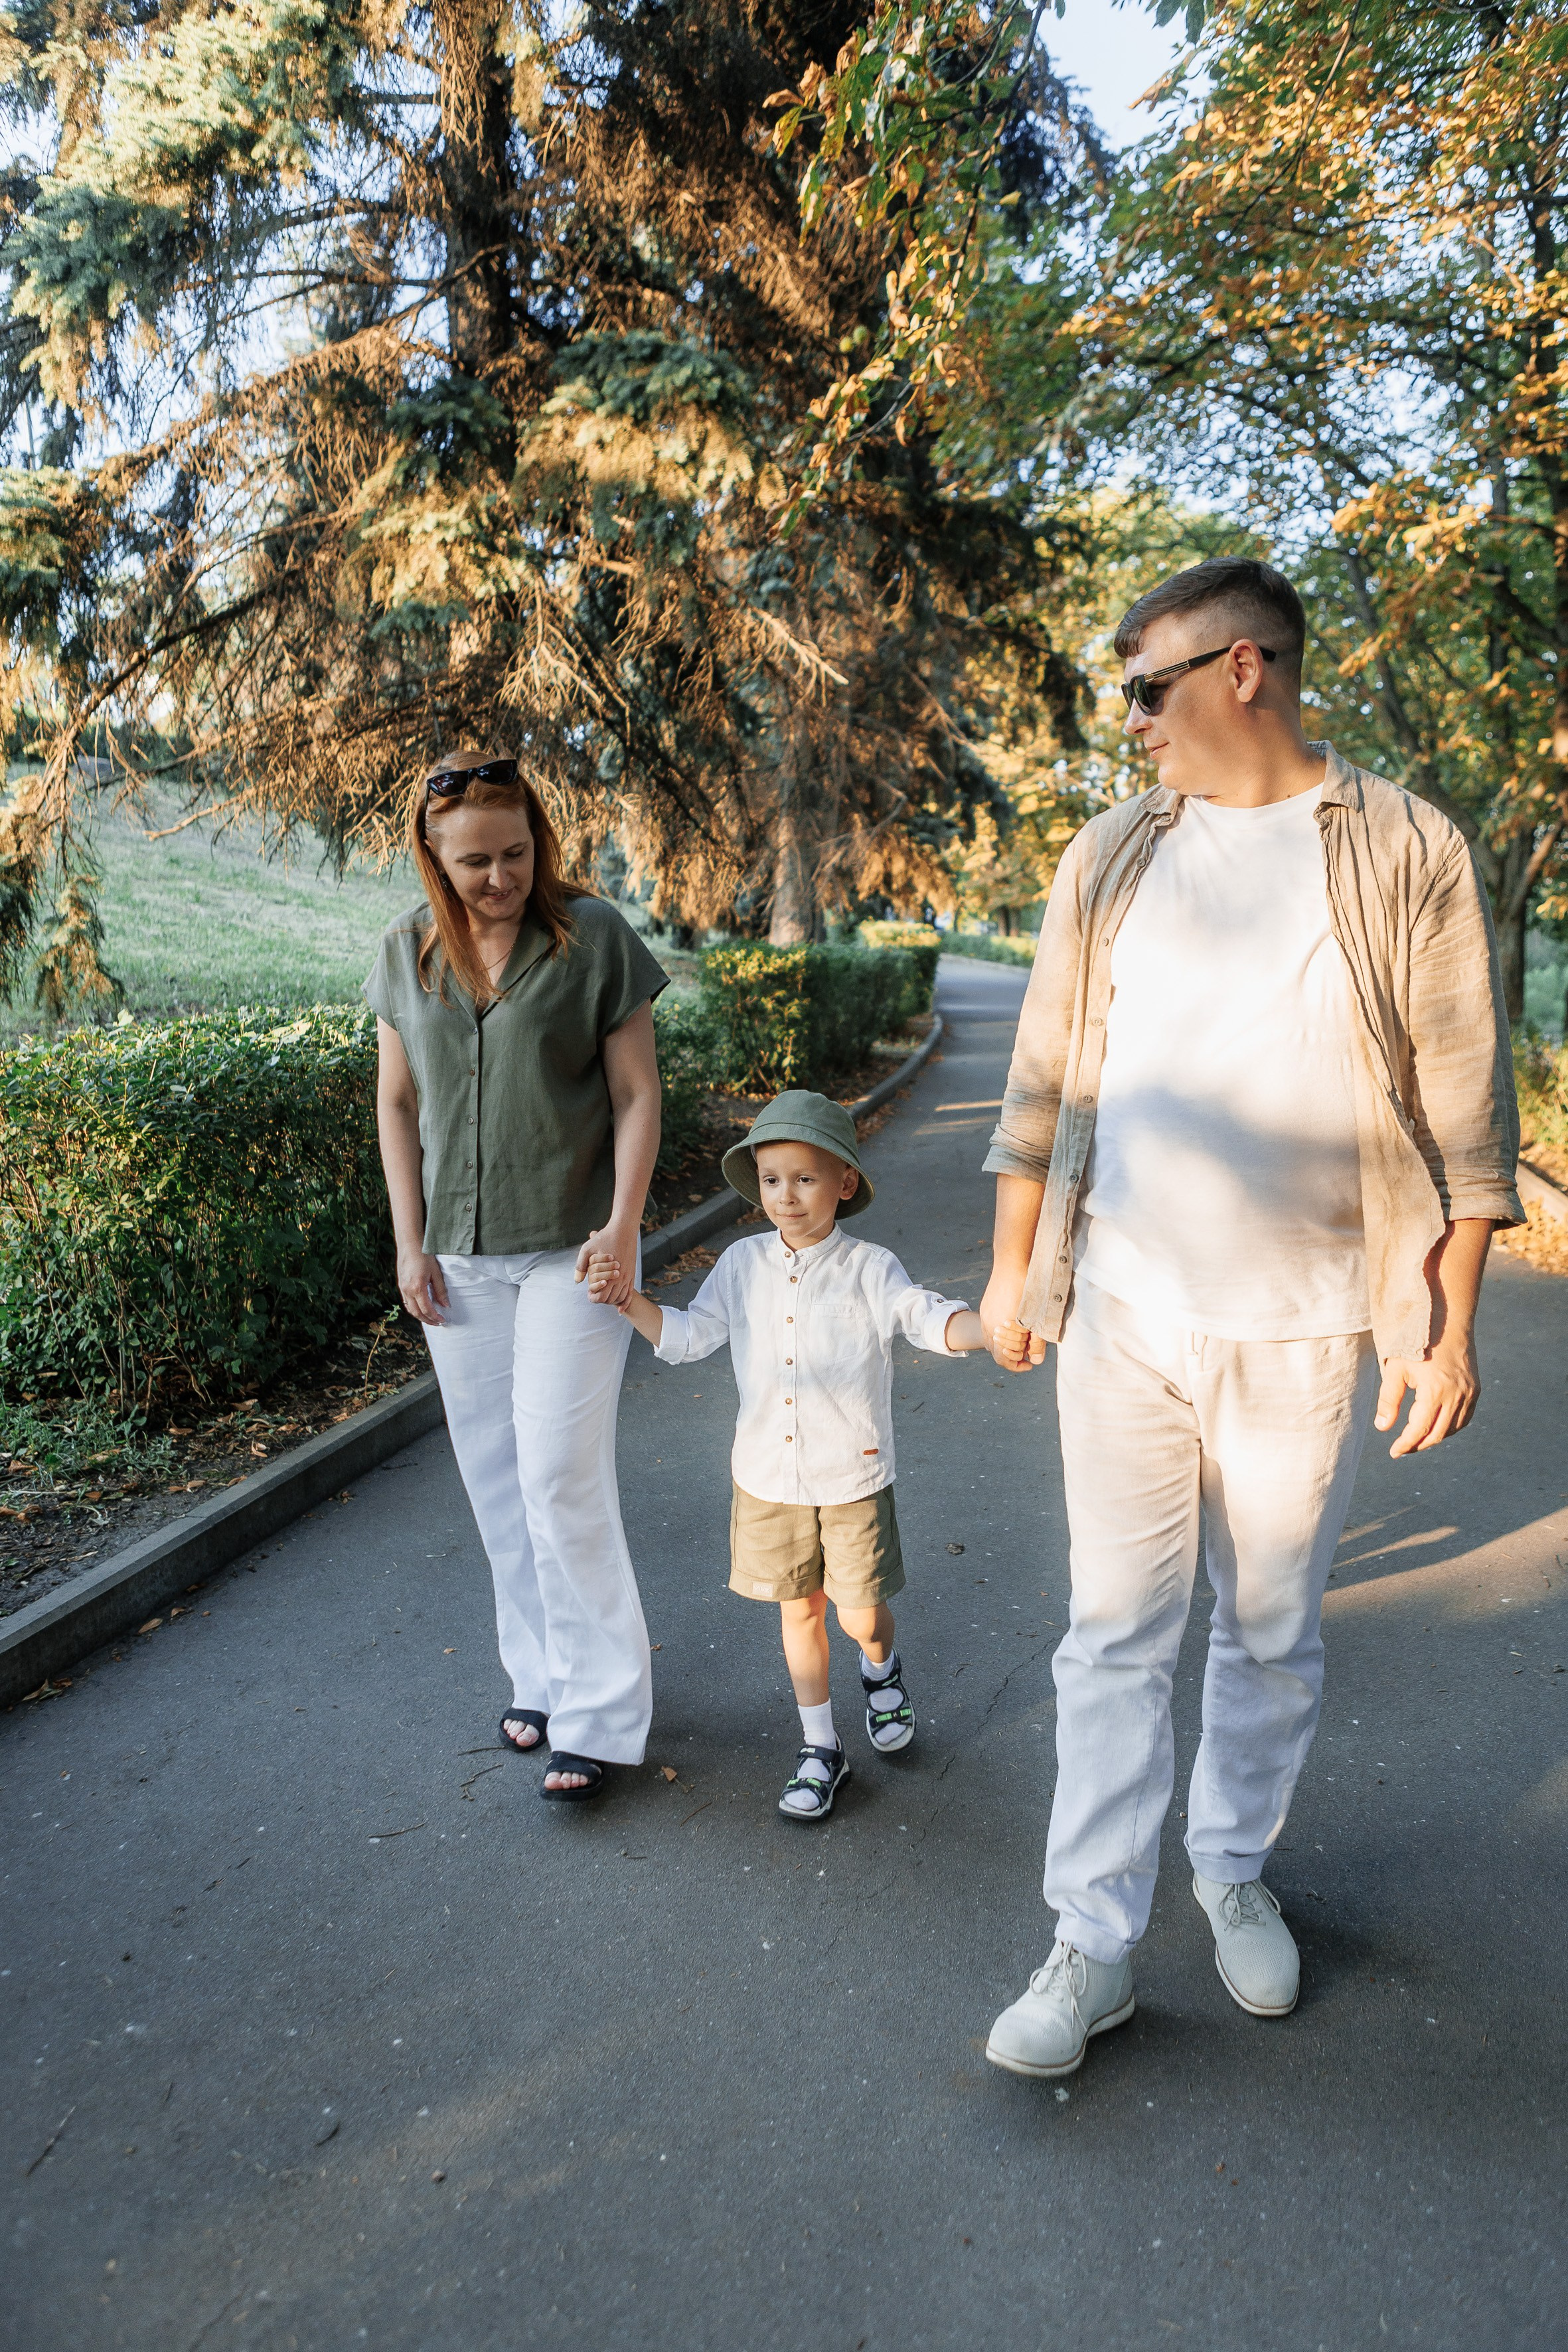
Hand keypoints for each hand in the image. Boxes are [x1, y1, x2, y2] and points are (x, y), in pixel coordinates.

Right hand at [396, 1247, 448, 1324]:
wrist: (410, 1244)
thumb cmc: (424, 1255)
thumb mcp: (436, 1273)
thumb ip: (441, 1290)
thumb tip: (446, 1305)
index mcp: (417, 1288)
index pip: (426, 1309)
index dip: (435, 1317)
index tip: (443, 1320)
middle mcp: (407, 1290)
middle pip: (417, 1313)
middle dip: (427, 1320)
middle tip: (438, 1323)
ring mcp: (402, 1288)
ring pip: (410, 1308)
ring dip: (420, 1316)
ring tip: (430, 1318)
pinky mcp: (400, 1285)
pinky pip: (406, 1301)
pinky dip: (414, 1308)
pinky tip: (421, 1307)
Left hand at [576, 1221, 636, 1307]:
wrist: (624, 1229)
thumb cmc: (604, 1238)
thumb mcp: (587, 1249)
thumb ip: (580, 1265)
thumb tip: (578, 1282)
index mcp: (609, 1273)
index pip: (601, 1296)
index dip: (594, 1298)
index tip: (589, 1293)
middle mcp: (620, 1277)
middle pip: (611, 1299)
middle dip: (602, 1300)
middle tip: (595, 1295)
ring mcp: (628, 1276)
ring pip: (621, 1297)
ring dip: (612, 1301)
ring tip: (604, 1297)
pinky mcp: (632, 1274)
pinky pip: (630, 1293)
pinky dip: (625, 1303)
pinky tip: (620, 1309)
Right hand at [980, 1272, 1044, 1372]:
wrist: (1011, 1263)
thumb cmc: (1027, 1289)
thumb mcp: (1035, 1318)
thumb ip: (1036, 1342)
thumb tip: (1036, 1360)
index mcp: (999, 1330)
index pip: (1003, 1359)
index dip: (1017, 1365)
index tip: (1029, 1363)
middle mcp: (988, 1325)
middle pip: (995, 1351)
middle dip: (1011, 1355)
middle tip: (1027, 1352)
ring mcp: (985, 1315)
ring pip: (991, 1340)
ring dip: (1005, 1344)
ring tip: (1022, 1339)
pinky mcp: (986, 1307)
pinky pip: (989, 1327)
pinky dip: (1000, 1333)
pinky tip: (1013, 1326)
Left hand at [1375, 1334, 1479, 1455]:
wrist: (1448, 1322)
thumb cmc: (1417, 1343)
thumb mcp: (1395, 1369)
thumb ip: (1388, 1400)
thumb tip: (1382, 1427)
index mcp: (1434, 1391)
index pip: (1419, 1429)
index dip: (1405, 1444)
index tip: (1394, 1452)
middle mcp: (1456, 1395)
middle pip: (1437, 1434)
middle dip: (1418, 1444)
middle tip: (1403, 1448)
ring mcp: (1469, 1394)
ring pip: (1452, 1429)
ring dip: (1433, 1437)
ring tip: (1416, 1437)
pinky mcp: (1475, 1390)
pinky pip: (1464, 1419)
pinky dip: (1449, 1427)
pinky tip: (1435, 1426)